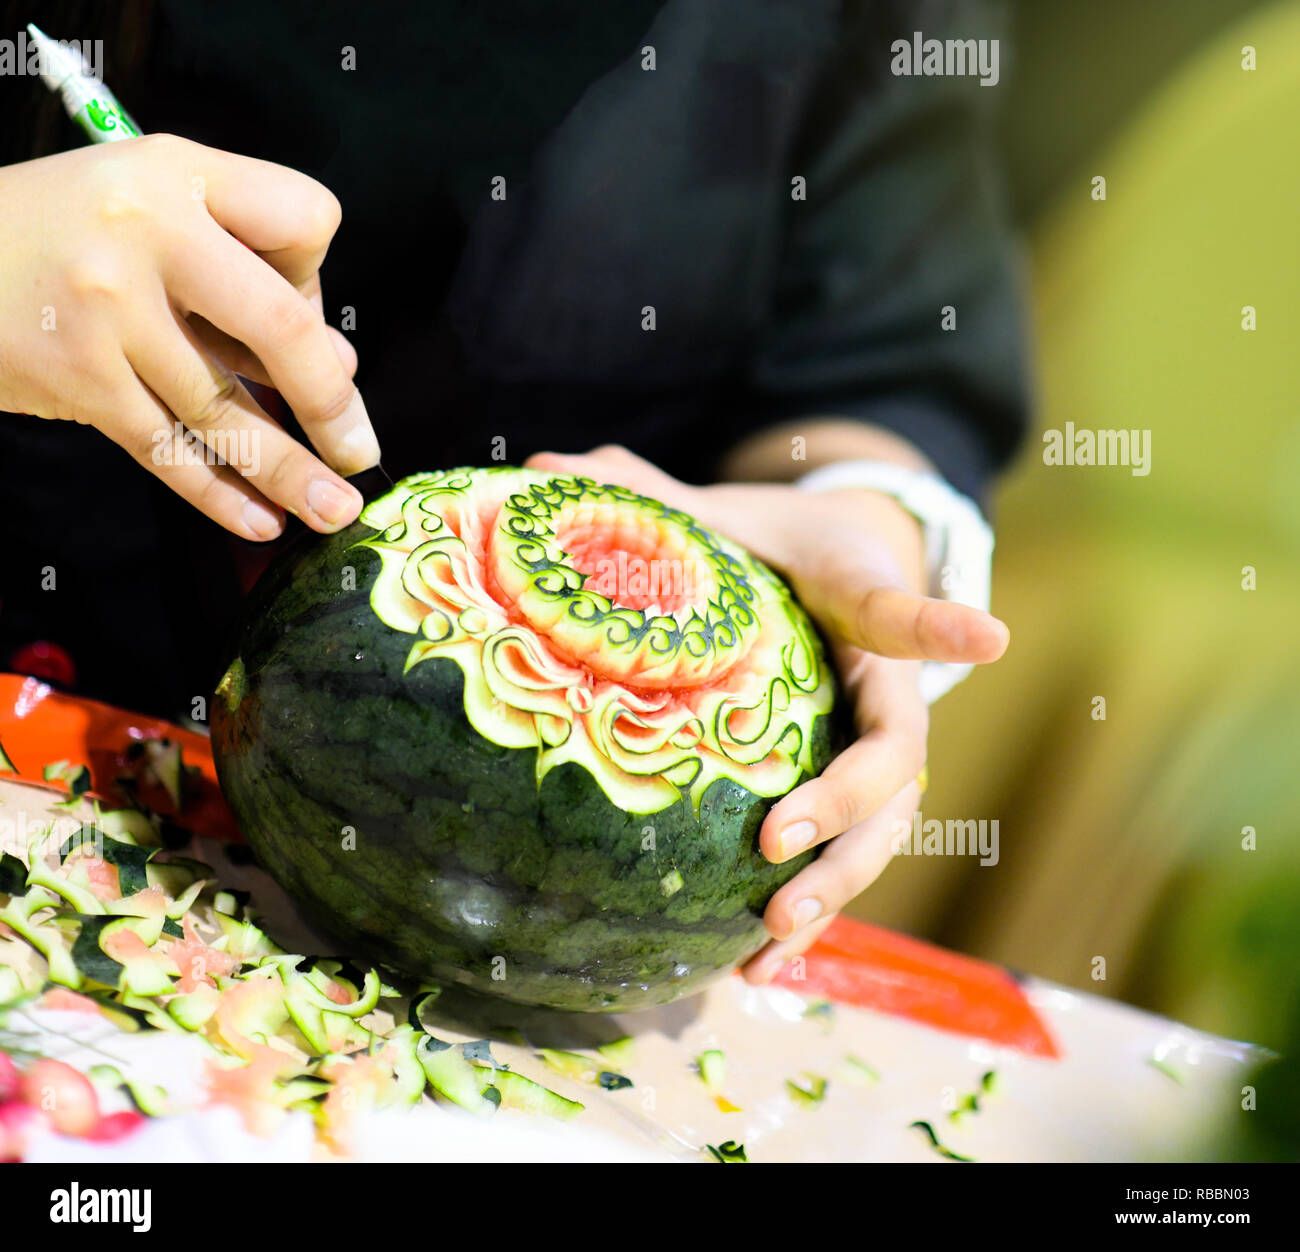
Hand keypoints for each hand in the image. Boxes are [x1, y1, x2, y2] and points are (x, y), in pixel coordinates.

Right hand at [0, 135, 378, 538]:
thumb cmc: (64, 233)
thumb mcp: (156, 211)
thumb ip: (248, 273)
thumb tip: (339, 364)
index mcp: (183, 175)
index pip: (303, 218)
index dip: (319, 271)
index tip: (305, 310)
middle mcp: (149, 233)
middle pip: (280, 326)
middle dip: (332, 403)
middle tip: (360, 453)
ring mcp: (109, 309)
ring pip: (224, 408)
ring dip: (290, 473)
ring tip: (334, 510)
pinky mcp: (76, 377)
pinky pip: (167, 449)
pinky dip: (220, 494)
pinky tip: (262, 520)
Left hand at [525, 445, 1009, 979]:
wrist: (844, 566)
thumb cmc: (781, 543)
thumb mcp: (728, 511)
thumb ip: (649, 495)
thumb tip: (544, 467)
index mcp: (862, 604)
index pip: (902, 614)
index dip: (941, 628)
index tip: (991, 639)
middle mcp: (886, 687)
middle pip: (898, 759)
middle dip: (846, 810)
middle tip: (773, 851)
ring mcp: (878, 748)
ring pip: (884, 830)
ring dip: (838, 888)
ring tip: (771, 944)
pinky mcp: (855, 792)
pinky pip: (850, 855)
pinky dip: (818, 909)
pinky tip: (757, 966)